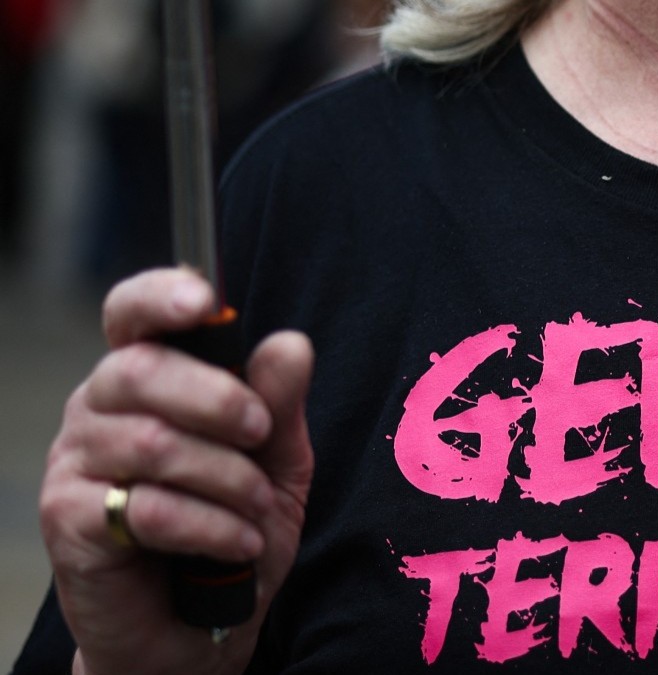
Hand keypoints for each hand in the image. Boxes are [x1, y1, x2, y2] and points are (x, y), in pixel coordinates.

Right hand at [39, 268, 313, 674]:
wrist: (201, 629)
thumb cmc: (233, 531)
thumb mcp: (275, 464)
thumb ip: (279, 403)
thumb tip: (291, 343)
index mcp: (144, 380)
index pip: (131, 314)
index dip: (161, 296)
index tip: (205, 301)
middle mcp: (98, 410)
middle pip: (140, 369)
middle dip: (219, 399)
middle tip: (261, 435)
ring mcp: (75, 464)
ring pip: (152, 443)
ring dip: (226, 478)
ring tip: (257, 509)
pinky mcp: (70, 522)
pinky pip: (145, 507)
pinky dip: (210, 526)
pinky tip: (238, 544)